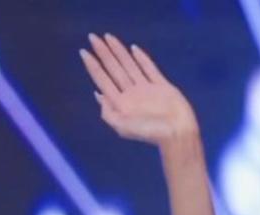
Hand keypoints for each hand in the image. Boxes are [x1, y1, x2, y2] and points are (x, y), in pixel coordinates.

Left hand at [79, 34, 197, 146]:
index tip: (83, 52)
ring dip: (119, 51)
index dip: (93, 66)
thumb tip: (98, 94)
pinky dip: (142, 58)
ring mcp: (145, 89)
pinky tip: (133, 49)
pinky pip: (149, 68)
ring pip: (129, 65)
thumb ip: (108, 113)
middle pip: (113, 69)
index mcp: (120, 104)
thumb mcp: (122, 127)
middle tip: (93, 37)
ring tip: (109, 37)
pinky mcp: (161, 85)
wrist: (176, 133)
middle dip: (103, 54)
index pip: (102, 80)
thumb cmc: (149, 132)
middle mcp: (130, 94)